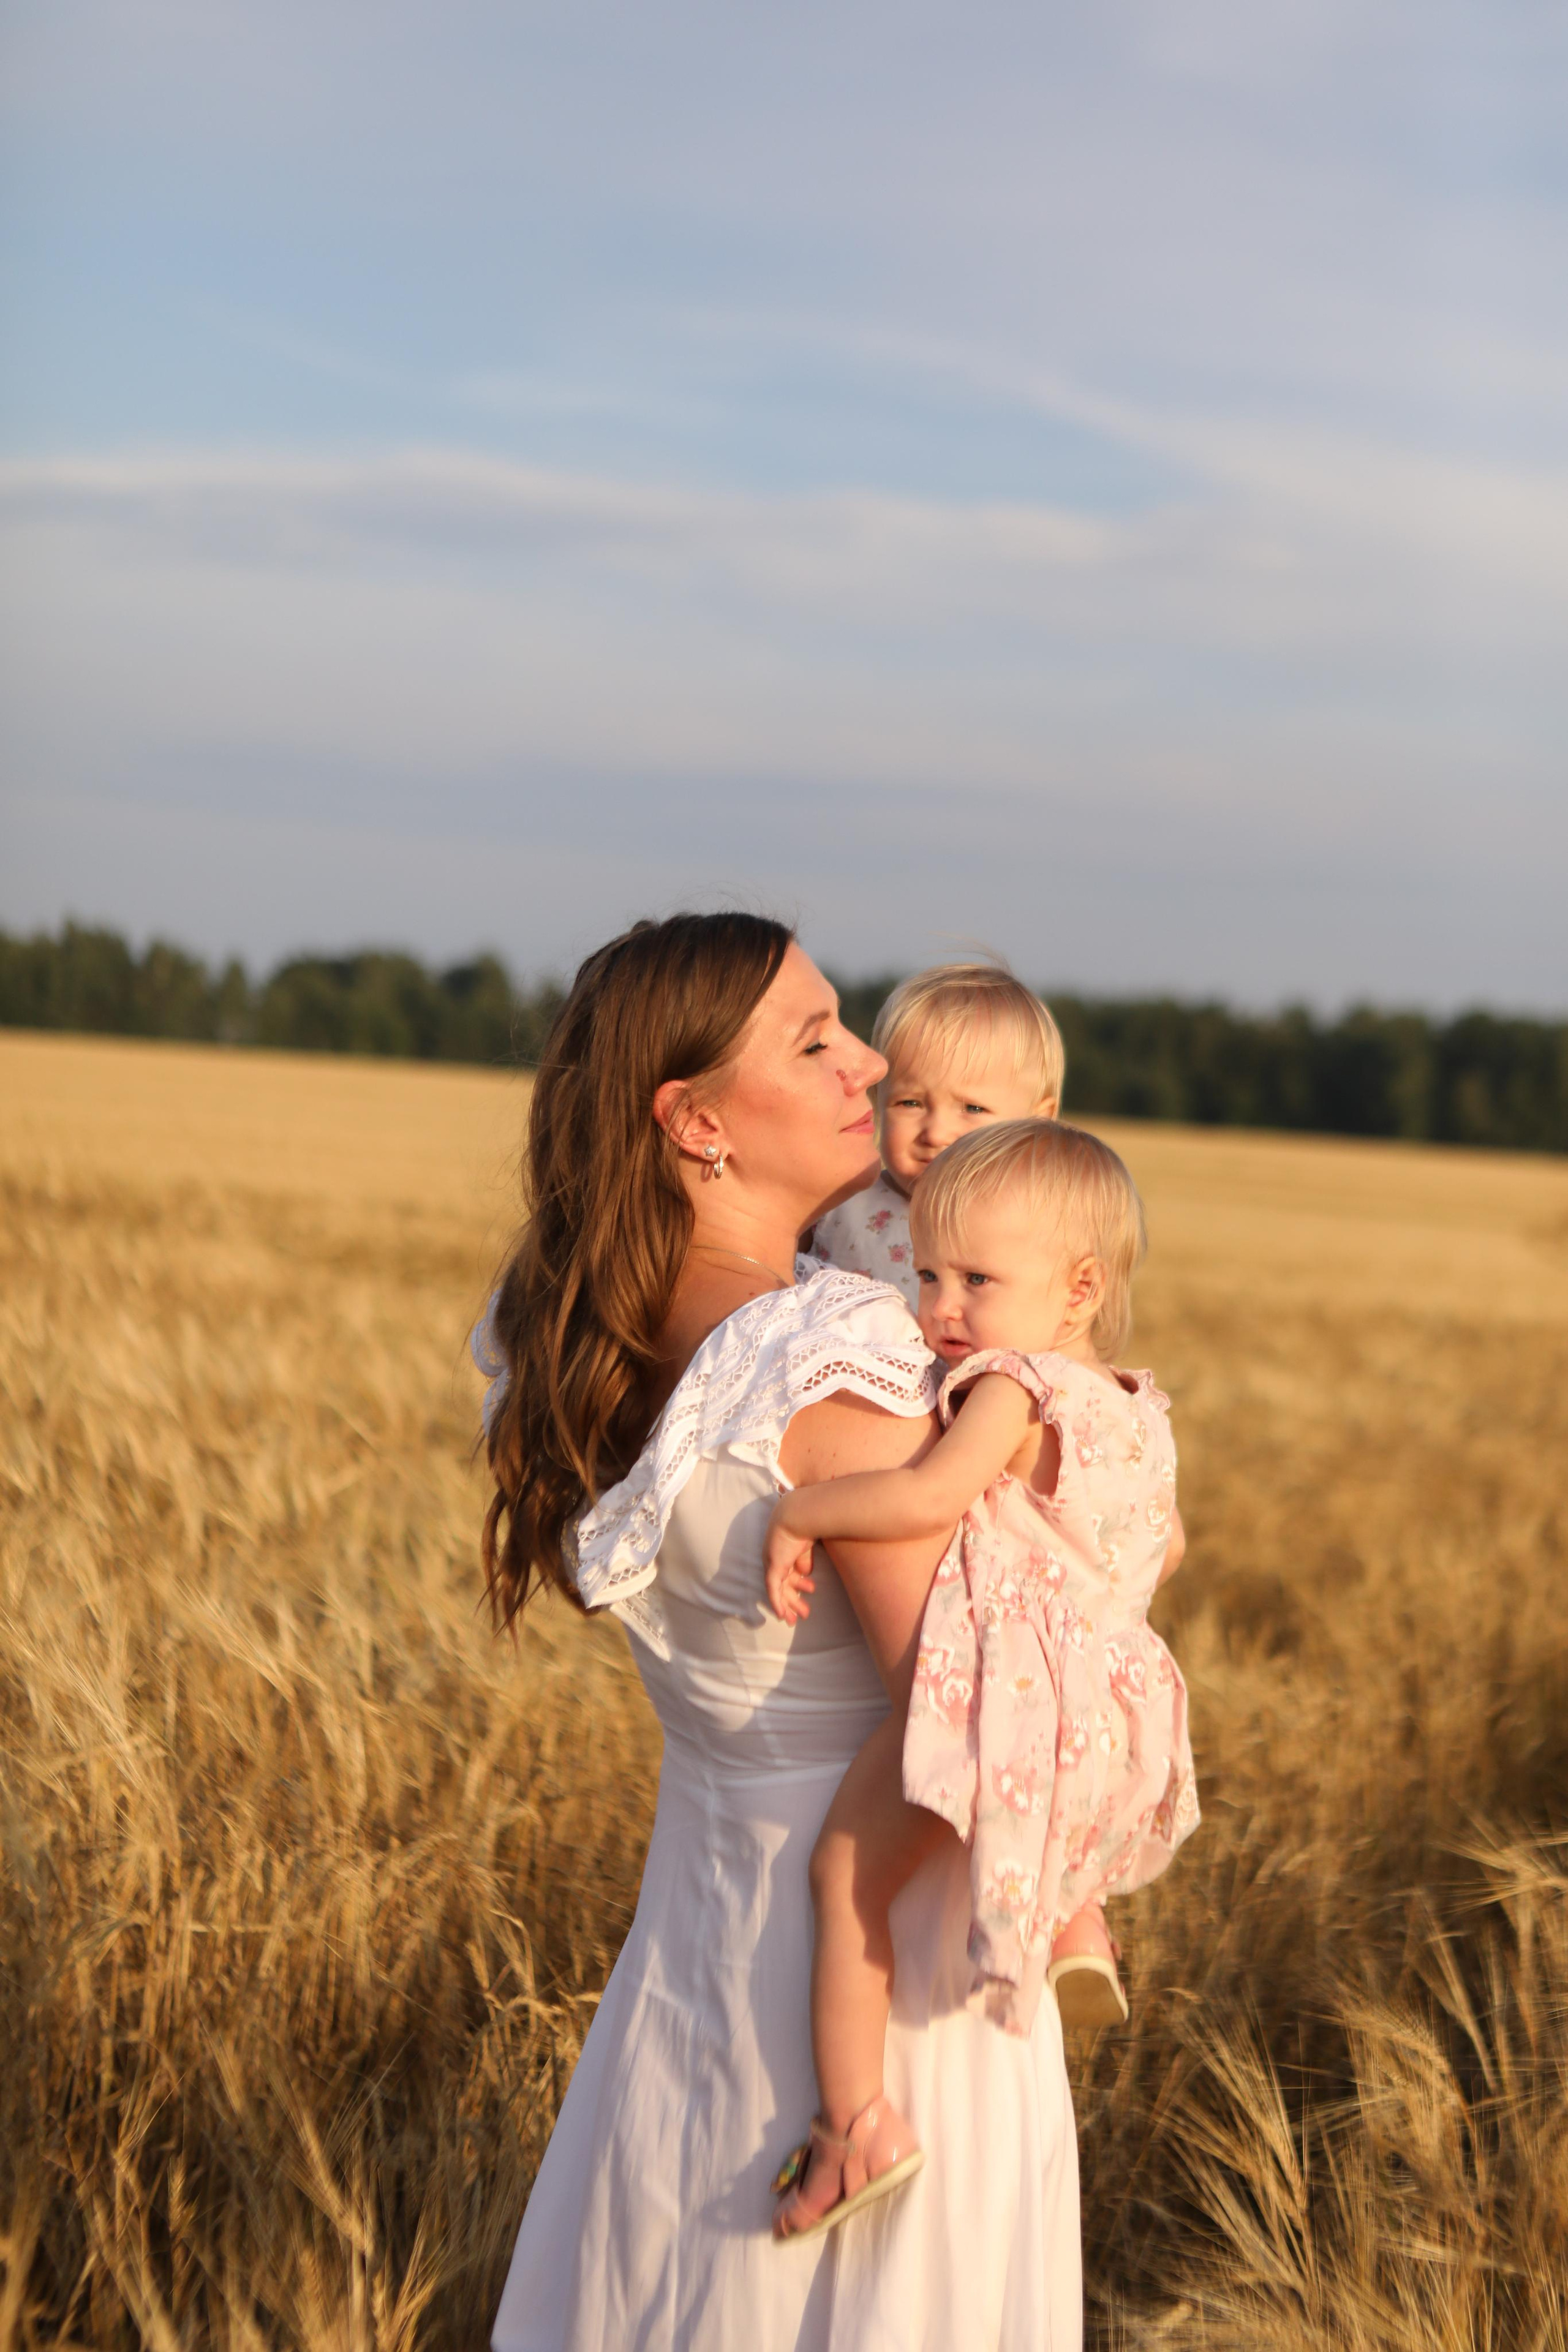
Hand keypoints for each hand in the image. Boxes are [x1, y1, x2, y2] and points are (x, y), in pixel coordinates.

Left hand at [765, 1501, 817, 1624]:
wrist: (799, 1514)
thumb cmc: (805, 1524)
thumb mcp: (806, 1546)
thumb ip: (804, 1560)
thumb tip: (806, 1574)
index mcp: (783, 1553)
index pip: (788, 1573)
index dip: (797, 1586)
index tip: (809, 1594)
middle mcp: (775, 1559)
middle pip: (783, 1585)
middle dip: (793, 1601)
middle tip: (803, 1614)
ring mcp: (773, 1563)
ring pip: (778, 1591)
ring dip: (788, 1606)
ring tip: (796, 1619)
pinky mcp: (773, 1567)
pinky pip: (773, 1590)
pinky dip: (777, 1603)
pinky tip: (782, 1614)